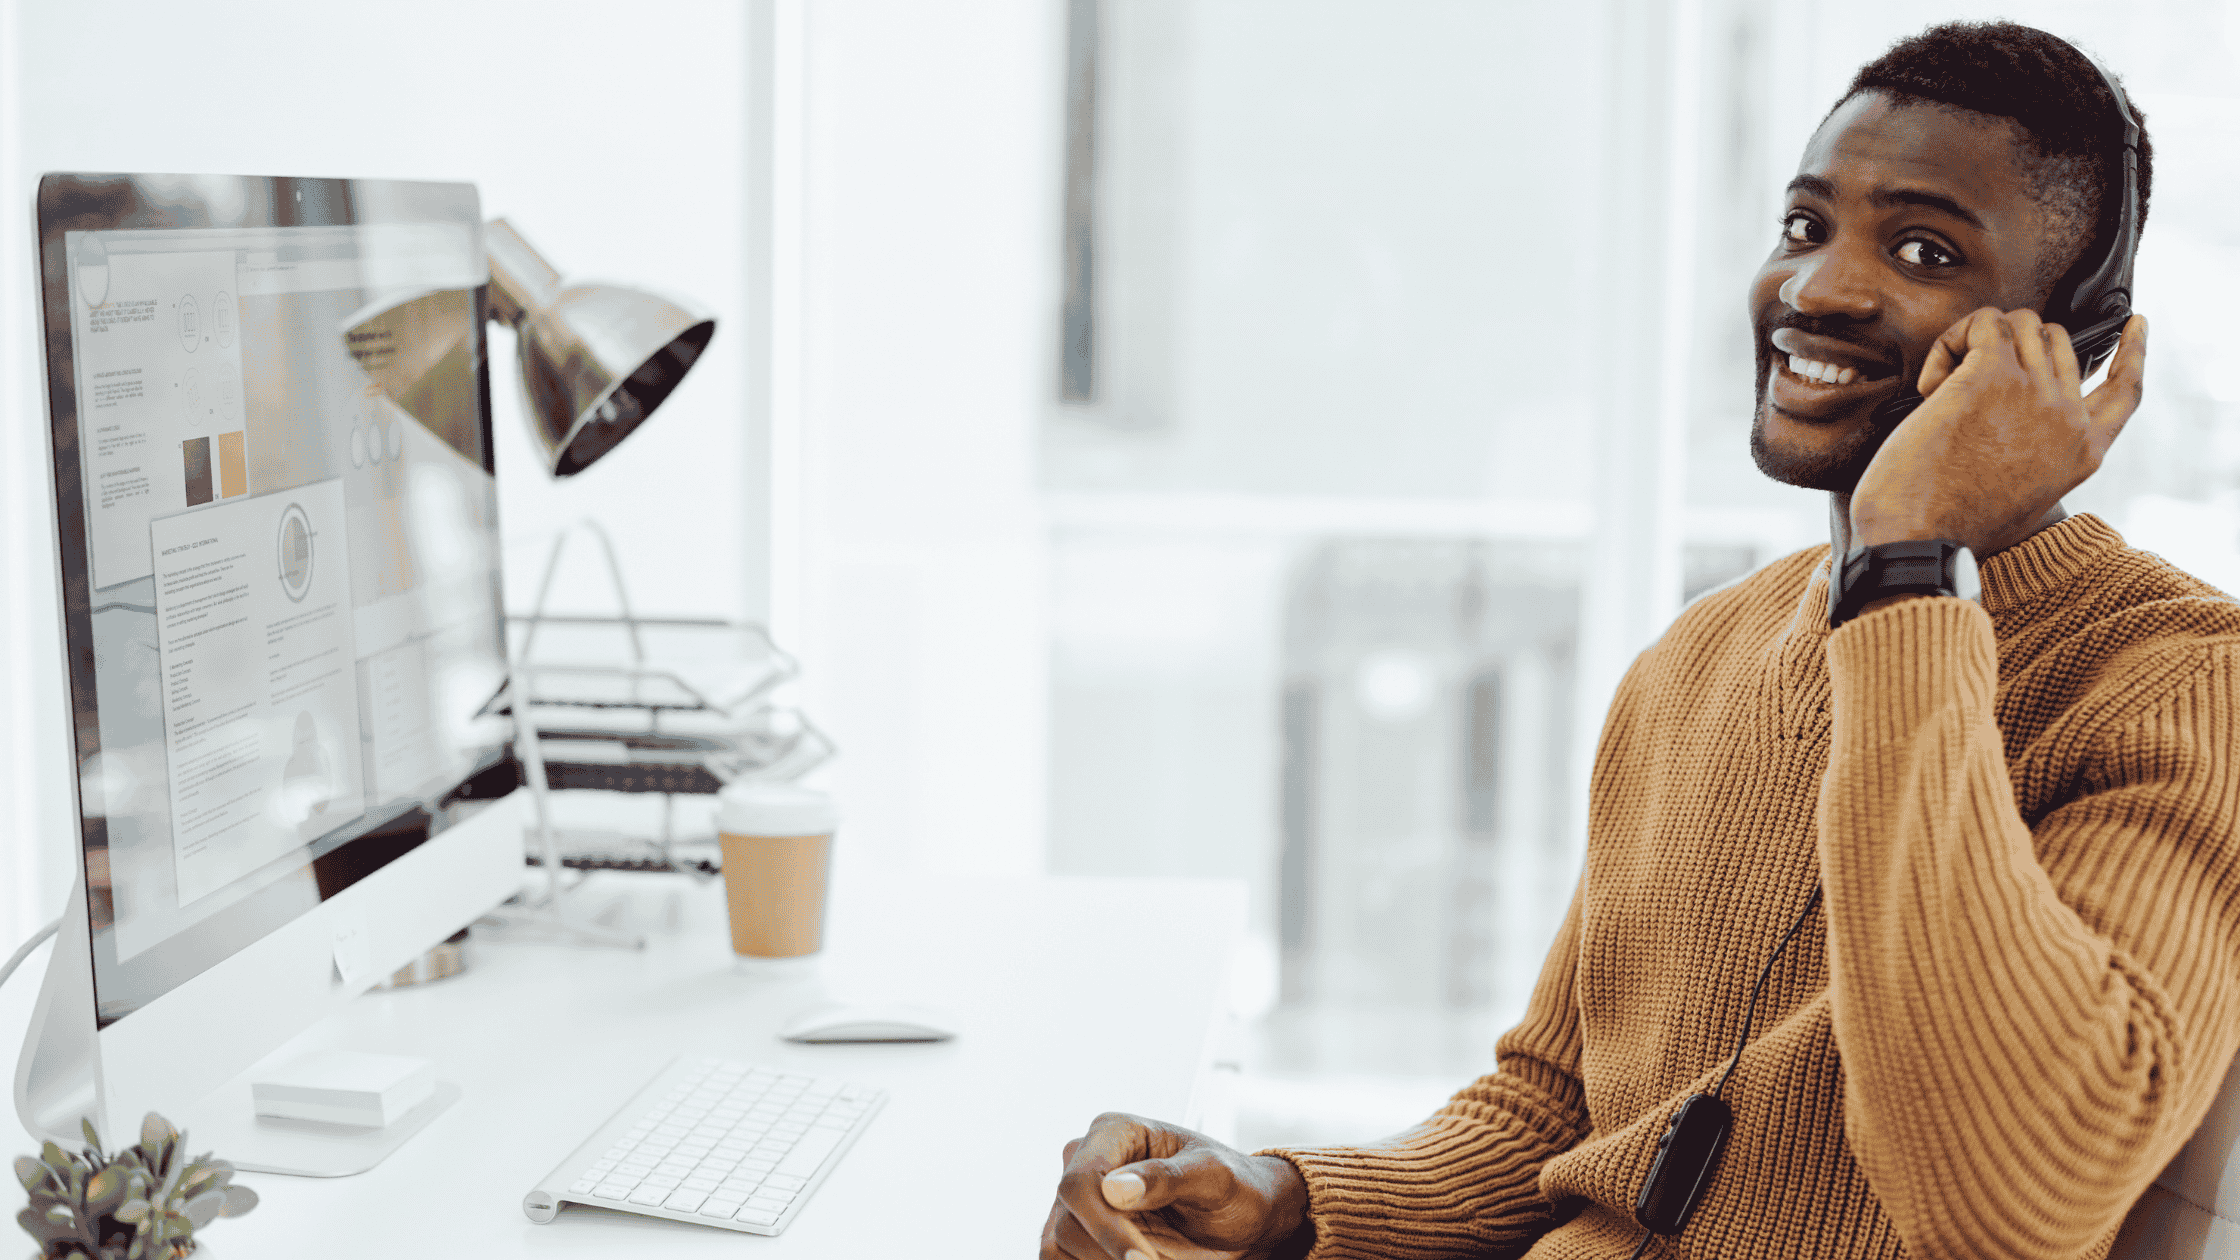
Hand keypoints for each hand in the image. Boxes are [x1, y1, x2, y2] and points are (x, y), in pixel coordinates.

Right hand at [1040, 1113, 1311, 1259]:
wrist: (1242, 1219)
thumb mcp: (1215, 1178)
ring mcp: (1079, 1201)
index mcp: (1114, 1132)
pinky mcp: (1080, 1233)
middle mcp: (1086, 1161)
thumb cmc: (1235, 1187)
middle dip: (1111, 1256)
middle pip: (1067, 1222)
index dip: (1105, 1228)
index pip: (1081, 1182)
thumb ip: (1168, 1177)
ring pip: (1058, 1247)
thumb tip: (1115, 1187)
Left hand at [1849, 307, 2146, 556]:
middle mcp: (2069, 418)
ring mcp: (2036, 391)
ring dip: (1975, 342)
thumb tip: (2020, 446)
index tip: (2136, 324)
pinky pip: (1981, 324)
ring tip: (1942, 388)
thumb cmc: (1953, 531)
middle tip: (1963, 385)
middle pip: (2055, 341)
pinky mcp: (1992, 374)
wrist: (1923, 540)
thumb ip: (2041, 466)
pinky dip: (1949, 343)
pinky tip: (1931, 386)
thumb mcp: (2024, 505)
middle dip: (2009, 347)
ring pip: (2022, 323)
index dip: (2132, 352)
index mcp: (2083, 452)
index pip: (2124, 389)